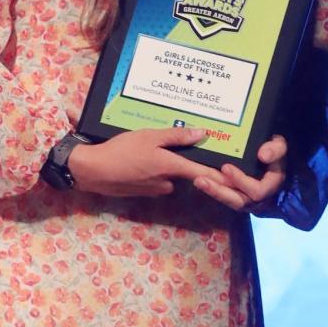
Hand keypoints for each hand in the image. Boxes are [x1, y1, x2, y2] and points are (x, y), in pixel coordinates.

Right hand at [67, 127, 219, 196]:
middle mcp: (166, 182)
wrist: (91, 170)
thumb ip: (176, 136)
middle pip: (184, 172)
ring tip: (146, 149)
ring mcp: (154, 190)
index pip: (203, 173)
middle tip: (169, 146)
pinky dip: (150, 170)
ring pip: (168, 175)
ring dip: (162, 165)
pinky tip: (137, 159)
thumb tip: (202, 134)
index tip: (235, 179)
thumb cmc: (121, 150)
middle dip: (180, 161)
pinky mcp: (142, 192)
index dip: (220, 176)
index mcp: (171, 167)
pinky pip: (154, 180)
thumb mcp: (149, 136)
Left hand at [193, 135, 287, 212]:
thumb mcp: (280, 148)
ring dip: (213, 191)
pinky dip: (213, 189)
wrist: (273, 165)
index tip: (226, 168)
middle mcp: (258, 198)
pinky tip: (200, 181)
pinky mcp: (236, 197)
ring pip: (229, 201)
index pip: (257, 190)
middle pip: (238, 201)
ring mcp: (247, 200)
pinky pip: (225, 197)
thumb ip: (276, 149)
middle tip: (200, 180)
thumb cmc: (276, 155)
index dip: (241, 181)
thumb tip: (263, 155)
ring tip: (198, 181)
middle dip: (219, 191)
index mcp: (270, 186)